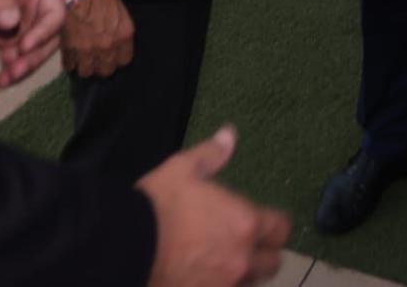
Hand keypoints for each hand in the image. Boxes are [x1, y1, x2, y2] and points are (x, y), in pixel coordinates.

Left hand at [0, 0, 64, 88]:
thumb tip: (9, 23)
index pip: (54, 14)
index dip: (44, 32)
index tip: (24, 45)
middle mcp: (35, 6)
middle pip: (45, 39)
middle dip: (32, 58)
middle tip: (13, 72)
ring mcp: (19, 20)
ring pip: (28, 51)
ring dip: (18, 68)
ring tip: (3, 81)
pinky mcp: (1, 30)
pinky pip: (8, 52)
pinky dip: (5, 67)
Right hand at [62, 0, 135, 78]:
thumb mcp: (119, 9)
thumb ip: (118, 29)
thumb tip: (113, 39)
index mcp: (124, 34)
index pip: (124, 60)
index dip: (117, 57)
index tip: (112, 54)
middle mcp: (108, 46)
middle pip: (106, 70)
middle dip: (101, 64)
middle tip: (95, 57)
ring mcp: (88, 50)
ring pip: (86, 71)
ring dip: (84, 65)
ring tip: (81, 57)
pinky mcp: (69, 49)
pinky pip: (69, 65)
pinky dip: (69, 61)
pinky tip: (70, 54)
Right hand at [140, 126, 290, 286]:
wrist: (124, 247)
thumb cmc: (158, 205)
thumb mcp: (183, 169)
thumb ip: (211, 154)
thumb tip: (229, 134)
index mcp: (244, 222)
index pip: (281, 228)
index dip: (276, 224)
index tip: (266, 222)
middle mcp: (242, 258)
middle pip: (272, 263)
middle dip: (264, 253)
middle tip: (247, 244)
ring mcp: (225, 285)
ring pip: (251, 283)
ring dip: (245, 273)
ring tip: (226, 262)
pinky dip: (223, 286)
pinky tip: (208, 278)